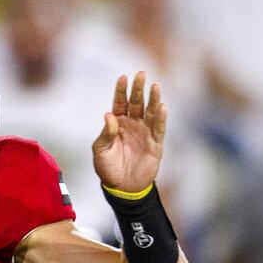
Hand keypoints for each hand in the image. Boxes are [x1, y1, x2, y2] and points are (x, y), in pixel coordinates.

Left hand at [92, 72, 166, 192]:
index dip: (121, 90)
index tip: (123, 77)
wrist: (122, 187)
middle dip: (138, 89)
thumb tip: (108, 114)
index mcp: (117, 123)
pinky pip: (159, 128)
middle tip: (141, 74)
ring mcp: (145, 132)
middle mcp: (132, 124)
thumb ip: (106, 133)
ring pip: (150, 111)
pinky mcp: (155, 143)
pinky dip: (160, 117)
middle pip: (136, 102)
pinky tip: (162, 106)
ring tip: (155, 86)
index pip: (120, 102)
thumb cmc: (108, 168)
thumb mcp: (100, 150)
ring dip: (153, 99)